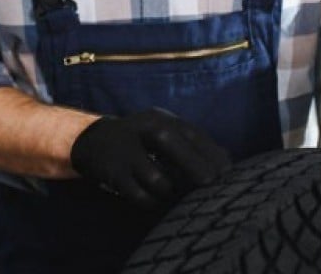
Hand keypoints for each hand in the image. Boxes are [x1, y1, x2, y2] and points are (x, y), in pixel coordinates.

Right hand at [68, 108, 230, 209]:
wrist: (92, 141)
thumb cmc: (140, 139)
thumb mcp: (164, 131)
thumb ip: (192, 143)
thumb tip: (227, 160)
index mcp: (159, 118)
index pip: (190, 132)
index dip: (211, 153)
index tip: (228, 173)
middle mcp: (141, 129)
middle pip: (171, 144)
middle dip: (195, 167)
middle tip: (211, 186)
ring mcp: (125, 151)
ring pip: (156, 177)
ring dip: (171, 191)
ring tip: (179, 196)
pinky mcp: (113, 173)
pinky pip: (139, 195)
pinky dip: (152, 202)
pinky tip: (157, 202)